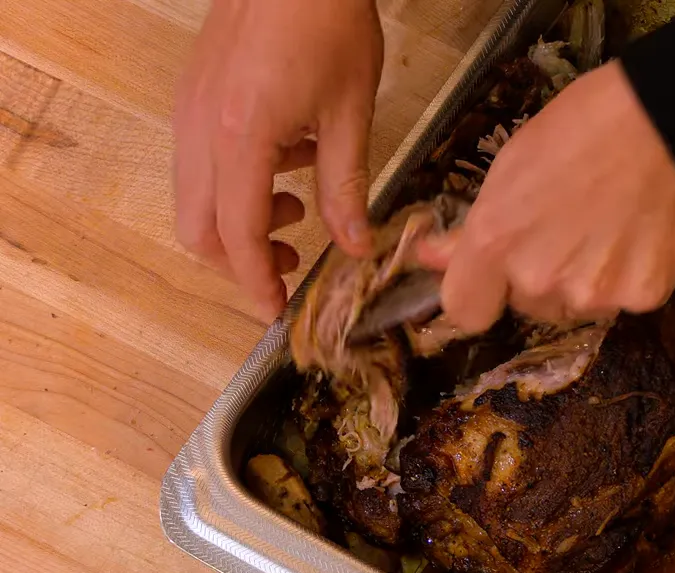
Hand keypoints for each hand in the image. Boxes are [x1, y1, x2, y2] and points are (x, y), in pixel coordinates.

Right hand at [174, 0, 382, 317]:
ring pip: (194, 198)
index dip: (257, 283)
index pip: (239, 237)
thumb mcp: (351, 113)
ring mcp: (189, 112)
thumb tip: (356, 248)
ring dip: (241, 221)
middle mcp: (200, 131)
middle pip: (200, 229)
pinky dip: (235, 184)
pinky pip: (199, 162)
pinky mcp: (193, 96)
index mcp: (241, 140)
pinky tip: (286, 159)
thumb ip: (348, 188)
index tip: (277, 312)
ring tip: (299, 206)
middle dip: (242, 262)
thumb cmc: (327, 24)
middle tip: (294, 265)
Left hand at [418, 60, 674, 331]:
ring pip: (574, 305)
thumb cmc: (588, 124)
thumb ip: (474, 225)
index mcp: (496, 241)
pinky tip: (642, 233)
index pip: (464, 310)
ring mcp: (592, 295)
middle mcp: (538, 280)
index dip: (477, 292)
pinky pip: (621, 300)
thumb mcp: (515, 162)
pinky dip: (628, 275)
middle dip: (539, 274)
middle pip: (525, 304)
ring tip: (611, 225)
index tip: (492, 273)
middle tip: (569, 225)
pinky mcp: (642, 298)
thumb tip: (431, 256)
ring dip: (583, 279)